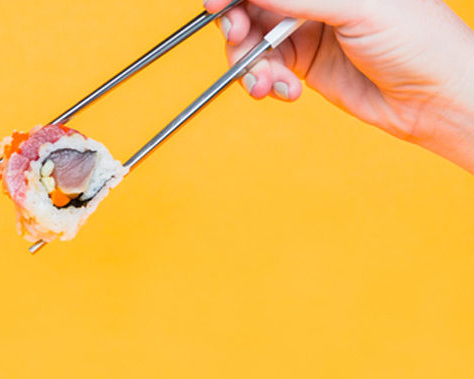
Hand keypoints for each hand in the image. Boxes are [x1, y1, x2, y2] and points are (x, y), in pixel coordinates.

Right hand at [204, 0, 473, 171]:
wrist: (433, 97)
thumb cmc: (417, 40)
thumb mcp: (354, 7)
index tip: (216, 4)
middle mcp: (313, 0)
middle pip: (252, 8)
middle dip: (238, 27)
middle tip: (239, 41)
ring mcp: (307, 31)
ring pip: (255, 43)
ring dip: (251, 64)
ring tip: (266, 83)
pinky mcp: (305, 66)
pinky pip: (268, 70)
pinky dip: (268, 83)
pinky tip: (287, 92)